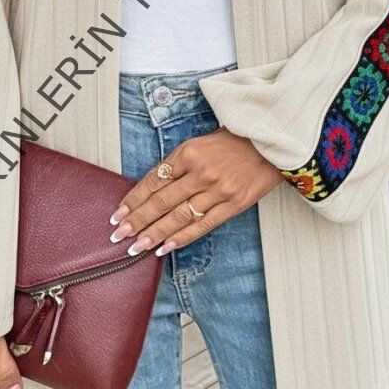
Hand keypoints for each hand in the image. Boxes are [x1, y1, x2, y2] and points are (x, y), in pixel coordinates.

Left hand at [108, 129, 282, 255]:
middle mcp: (201, 173)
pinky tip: (165, 248)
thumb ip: (177, 165)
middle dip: (137, 221)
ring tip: (135, 247)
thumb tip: (152, 190)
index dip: (134, 200)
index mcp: (188, 153)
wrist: (271, 141)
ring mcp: (218, 190)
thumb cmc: (232, 141)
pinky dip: (182, 238)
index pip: (153, 181)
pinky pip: (203, 225)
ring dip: (154, 234)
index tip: (118, 214)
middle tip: (118, 236)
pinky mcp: (233, 204)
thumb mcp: (199, 143)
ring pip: (178, 217)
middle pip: (161, 202)